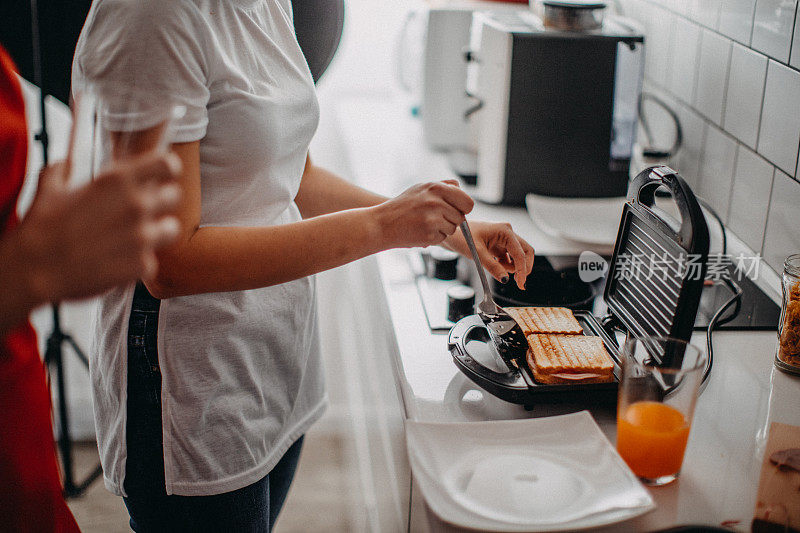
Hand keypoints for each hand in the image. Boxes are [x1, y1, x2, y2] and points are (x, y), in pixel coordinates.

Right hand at [16, 152, 181, 302]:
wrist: (34, 269)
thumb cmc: (41, 229)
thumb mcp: (50, 188)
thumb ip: (64, 170)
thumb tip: (65, 163)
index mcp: (118, 181)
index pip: (167, 164)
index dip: (166, 171)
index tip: (160, 178)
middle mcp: (137, 205)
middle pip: (174, 196)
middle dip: (160, 204)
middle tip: (141, 213)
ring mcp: (143, 237)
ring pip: (171, 229)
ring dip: (157, 233)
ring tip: (134, 239)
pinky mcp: (142, 265)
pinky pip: (152, 262)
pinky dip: (138, 264)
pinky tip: (117, 262)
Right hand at [372, 180, 473, 247]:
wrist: (383, 223)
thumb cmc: (401, 206)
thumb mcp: (420, 188)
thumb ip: (442, 186)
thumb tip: (459, 187)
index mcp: (437, 188)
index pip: (467, 202)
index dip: (464, 208)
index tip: (457, 210)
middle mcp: (436, 202)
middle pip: (461, 217)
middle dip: (452, 219)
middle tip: (436, 218)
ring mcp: (433, 219)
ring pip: (453, 229)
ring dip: (443, 229)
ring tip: (425, 223)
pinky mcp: (429, 234)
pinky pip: (442, 238)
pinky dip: (434, 237)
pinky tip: (421, 230)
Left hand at [444, 220, 533, 289]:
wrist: (451, 233)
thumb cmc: (461, 236)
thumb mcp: (477, 253)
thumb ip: (493, 266)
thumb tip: (505, 279)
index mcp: (504, 230)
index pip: (520, 252)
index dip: (522, 269)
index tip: (521, 283)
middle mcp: (506, 233)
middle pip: (525, 252)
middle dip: (524, 267)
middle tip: (519, 282)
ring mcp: (503, 239)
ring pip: (518, 255)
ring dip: (513, 267)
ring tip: (499, 270)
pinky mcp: (498, 245)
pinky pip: (509, 257)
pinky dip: (506, 265)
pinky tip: (496, 267)